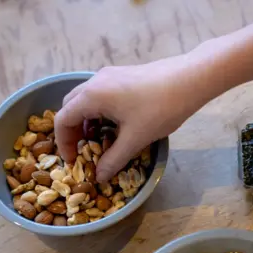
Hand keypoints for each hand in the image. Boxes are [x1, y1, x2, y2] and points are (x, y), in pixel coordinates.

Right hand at [55, 56, 202, 181]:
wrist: (190, 80)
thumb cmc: (160, 109)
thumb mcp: (135, 139)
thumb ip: (113, 159)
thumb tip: (99, 177)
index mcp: (92, 96)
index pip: (62, 120)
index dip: (63, 144)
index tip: (73, 162)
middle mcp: (95, 82)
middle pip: (70, 107)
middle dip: (72, 132)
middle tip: (83, 152)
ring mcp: (109, 76)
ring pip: (85, 100)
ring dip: (86, 122)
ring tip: (99, 142)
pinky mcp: (122, 76)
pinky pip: (100, 95)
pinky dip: (98, 113)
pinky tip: (114, 126)